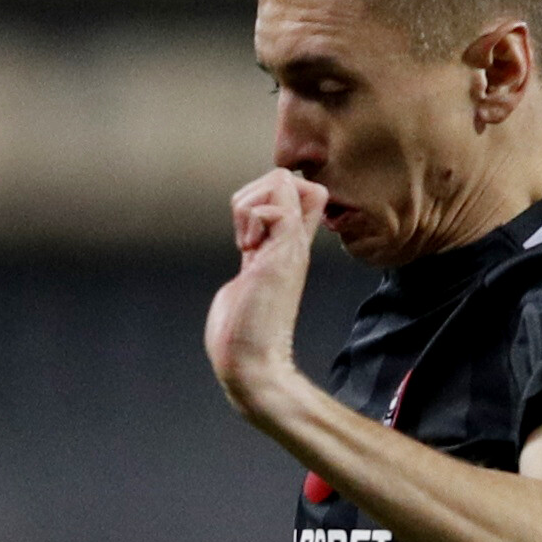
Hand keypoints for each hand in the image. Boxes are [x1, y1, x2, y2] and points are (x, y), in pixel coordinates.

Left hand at [202, 168, 326, 412]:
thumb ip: (254, 255)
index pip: (299, 195)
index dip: (269, 194)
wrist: (251, 364)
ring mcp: (290, 246)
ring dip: (251, 205)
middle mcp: (293, 243)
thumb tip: (249, 245)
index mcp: (286, 248)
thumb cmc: (241, 334)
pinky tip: (247, 252)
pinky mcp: (283, 254)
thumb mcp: (249, 278)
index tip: (250, 229)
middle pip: (288, 177)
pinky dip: (251, 220)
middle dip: (254, 192)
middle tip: (245, 236)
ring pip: (281, 180)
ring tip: (247, 244)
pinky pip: (273, 207)